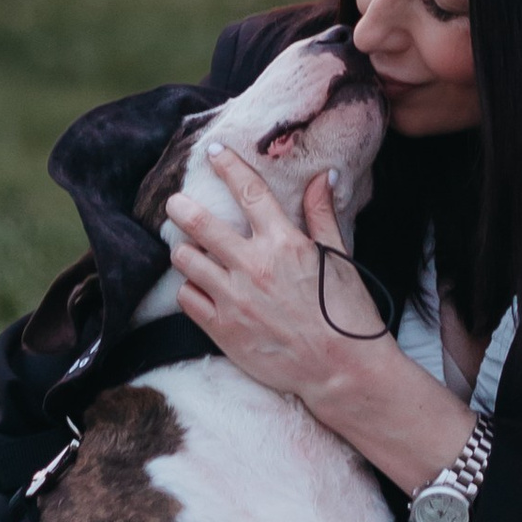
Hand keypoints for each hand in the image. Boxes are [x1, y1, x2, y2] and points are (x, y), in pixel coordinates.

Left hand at [165, 156, 359, 402]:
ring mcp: (234, 299)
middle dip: (181, 207)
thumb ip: (321, 216)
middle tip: (175, 203)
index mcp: (284, 243)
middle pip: (201, 224)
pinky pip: (187, 299)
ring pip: (187, 261)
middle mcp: (254, 266)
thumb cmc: (347, 313)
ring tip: (187, 249)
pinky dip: (189, 288)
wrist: (341, 371)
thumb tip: (322, 177)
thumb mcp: (339, 258)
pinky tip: (198, 286)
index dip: (228, 166)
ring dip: (184, 250)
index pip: (249, 192)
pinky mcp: (223, 330)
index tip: (214, 151)